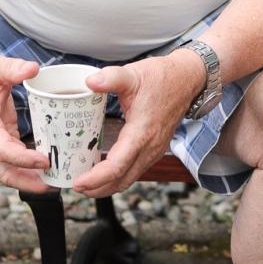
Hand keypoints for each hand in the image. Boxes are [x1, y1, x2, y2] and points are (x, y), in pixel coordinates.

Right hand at [0, 54, 51, 192]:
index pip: (2, 150)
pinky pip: (11, 164)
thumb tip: (33, 69)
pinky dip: (27, 170)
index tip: (46, 160)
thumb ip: (13, 68)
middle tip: (54, 185)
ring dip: (29, 180)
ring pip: (7, 172)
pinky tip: (46, 170)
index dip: (24, 159)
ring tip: (55, 182)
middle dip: (27, 182)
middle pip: (3, 171)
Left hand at [73, 52, 200, 197]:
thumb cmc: (162, 77)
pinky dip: (118, 176)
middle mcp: (150, 147)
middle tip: (75, 185)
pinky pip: (135, 170)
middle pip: (121, 180)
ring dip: (107, 185)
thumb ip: (111, 77)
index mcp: (142, 133)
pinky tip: (105, 170)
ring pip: (129, 178)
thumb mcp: (133, 74)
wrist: (187, 78)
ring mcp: (154, 150)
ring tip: (86, 183)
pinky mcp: (154, 149)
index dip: (95, 178)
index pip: (117, 166)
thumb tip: (89, 81)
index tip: (77, 182)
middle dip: (97, 189)